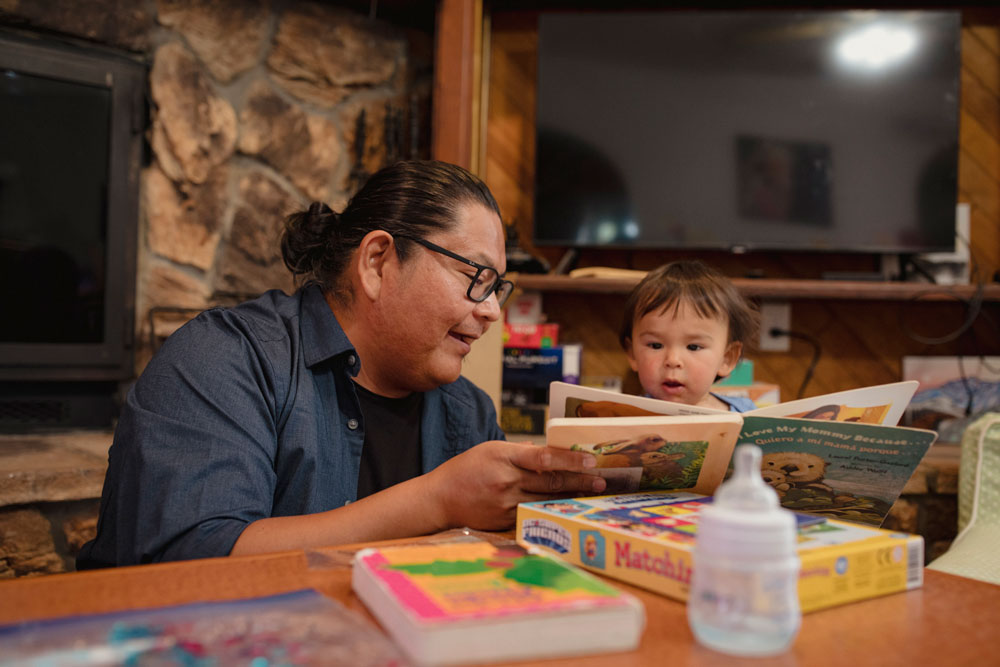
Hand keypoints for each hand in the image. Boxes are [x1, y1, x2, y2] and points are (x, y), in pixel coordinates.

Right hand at [424, 440, 606, 530]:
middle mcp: (506, 480)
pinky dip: (551, 508)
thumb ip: (520, 452)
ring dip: (571, 495)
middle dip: (579, 479)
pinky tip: (566, 505)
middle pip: (551, 480)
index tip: (590, 459)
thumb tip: (549, 452)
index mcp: (503, 456)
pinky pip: (533, 512)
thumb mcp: (490, 450)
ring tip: (591, 492)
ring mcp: (506, 503)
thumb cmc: (466, 469)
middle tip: (601, 480)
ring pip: (546, 498)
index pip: (543, 457)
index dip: (569, 459)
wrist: (439, 498)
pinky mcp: (505, 520)